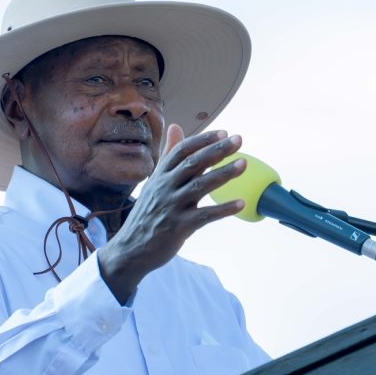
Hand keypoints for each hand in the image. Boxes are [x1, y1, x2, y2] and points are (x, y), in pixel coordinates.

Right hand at [98, 124, 246, 302]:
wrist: (131, 248)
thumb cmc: (148, 212)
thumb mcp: (155, 181)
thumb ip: (168, 155)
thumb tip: (176, 126)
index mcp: (160, 175)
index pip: (182, 150)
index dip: (203, 140)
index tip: (224, 132)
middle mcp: (165, 187)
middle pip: (193, 163)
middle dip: (217, 150)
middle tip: (239, 140)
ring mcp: (172, 206)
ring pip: (200, 186)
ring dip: (224, 174)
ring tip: (244, 164)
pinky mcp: (179, 227)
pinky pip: (205, 216)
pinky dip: (223, 209)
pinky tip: (241, 203)